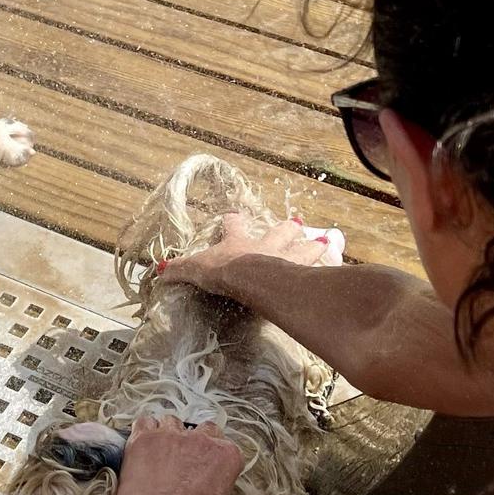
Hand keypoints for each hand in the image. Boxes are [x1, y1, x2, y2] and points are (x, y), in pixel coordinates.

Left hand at [113, 416, 243, 494]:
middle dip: (192, 443)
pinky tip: (141, 449)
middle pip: (200, 429)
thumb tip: (205, 484)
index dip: (210, 456)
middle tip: (181, 462)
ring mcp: (172, 436)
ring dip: (166, 436)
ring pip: (171, 423)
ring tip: (157, 458)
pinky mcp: (144, 438)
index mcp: (227, 456)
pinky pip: (144, 422)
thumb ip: (215, 485)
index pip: (222, 444)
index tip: (201, 466)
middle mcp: (202, 440)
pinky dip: (143, 432)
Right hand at [157, 212, 341, 303]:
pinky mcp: (300, 272)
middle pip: (278, 232)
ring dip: (312, 245)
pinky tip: (334, 265)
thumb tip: (160, 271)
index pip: (234, 225)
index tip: (234, 216)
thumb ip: (180, 270)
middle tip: (295, 224)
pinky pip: (316, 268)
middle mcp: (265, 245)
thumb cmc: (224, 271)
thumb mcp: (196, 269)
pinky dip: (325, 266)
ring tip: (323, 240)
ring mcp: (285, 257)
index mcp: (238, 242)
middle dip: (286, 229)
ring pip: (302, 247)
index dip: (233, 221)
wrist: (252, 278)